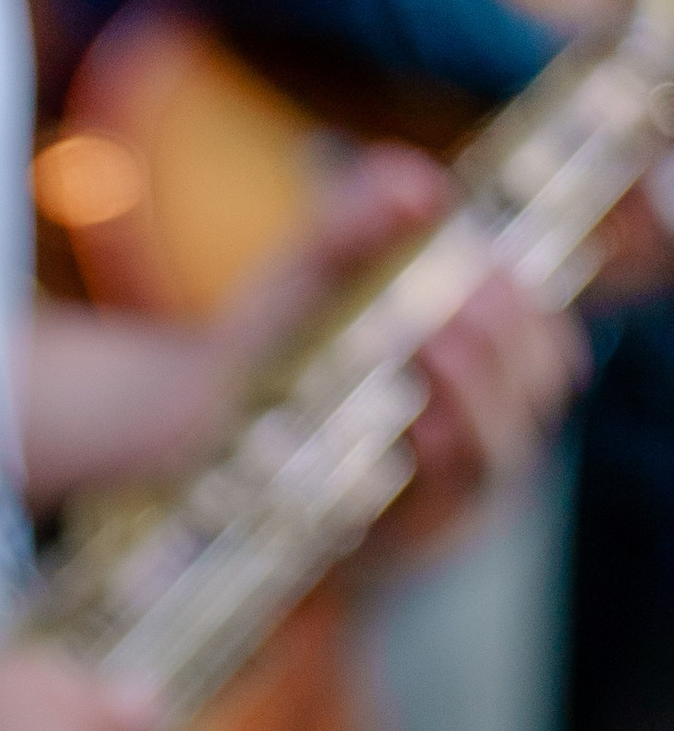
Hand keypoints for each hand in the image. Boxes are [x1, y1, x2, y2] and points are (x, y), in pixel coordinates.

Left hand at [219, 146, 581, 558]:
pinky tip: (417, 420)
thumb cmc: (269, 351)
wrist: (188, 442)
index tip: (490, 269)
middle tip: (468, 294)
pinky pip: (438, 510)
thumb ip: (354, 226)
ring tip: (432, 338)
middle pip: (537, 392)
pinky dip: (434, 461)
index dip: (534, 312)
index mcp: (475, 370)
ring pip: (499, 453)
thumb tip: (419, 187)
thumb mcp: (307, 278)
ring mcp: (439, 497)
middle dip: (511, 342)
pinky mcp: (394, 543)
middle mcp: (472, 434)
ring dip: (477, 393)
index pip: (544, 347)